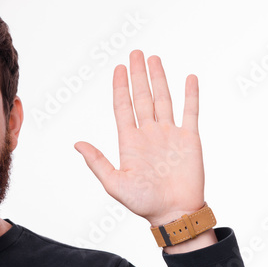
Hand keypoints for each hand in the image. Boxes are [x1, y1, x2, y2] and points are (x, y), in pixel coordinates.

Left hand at [74, 50, 205, 227]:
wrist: (174, 213)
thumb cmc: (144, 203)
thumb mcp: (114, 183)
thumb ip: (97, 162)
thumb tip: (77, 143)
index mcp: (130, 142)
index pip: (123, 108)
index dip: (120, 88)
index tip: (118, 68)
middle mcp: (149, 134)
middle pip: (142, 97)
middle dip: (138, 75)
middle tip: (135, 53)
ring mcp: (170, 134)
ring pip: (163, 99)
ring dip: (159, 79)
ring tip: (153, 59)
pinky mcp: (189, 139)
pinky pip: (190, 112)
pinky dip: (190, 95)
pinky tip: (188, 78)